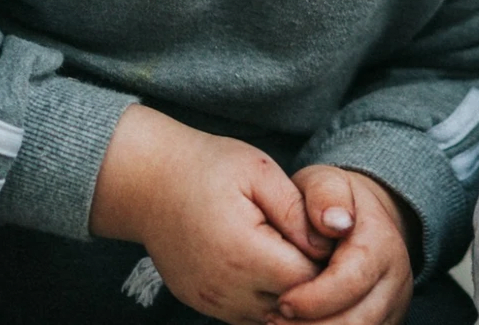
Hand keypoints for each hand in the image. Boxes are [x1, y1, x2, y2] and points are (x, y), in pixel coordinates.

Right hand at [91, 108, 325, 324]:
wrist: (148, 182)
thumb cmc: (208, 167)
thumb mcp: (259, 171)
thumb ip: (297, 210)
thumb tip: (331, 240)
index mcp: (242, 252)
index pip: (308, 279)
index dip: (328, 260)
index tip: (330, 234)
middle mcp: (224, 288)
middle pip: (293, 305)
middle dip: (313, 280)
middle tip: (317, 244)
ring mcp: (210, 302)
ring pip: (272, 317)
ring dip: (291, 293)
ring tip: (294, 254)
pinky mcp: (202, 304)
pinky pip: (248, 316)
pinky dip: (267, 299)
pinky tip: (271, 267)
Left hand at [276, 166, 417, 324]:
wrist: (360, 220)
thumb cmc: (332, 204)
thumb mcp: (325, 183)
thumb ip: (325, 195)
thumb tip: (334, 222)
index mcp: (381, 244)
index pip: (352, 282)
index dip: (314, 299)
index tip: (282, 302)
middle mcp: (396, 278)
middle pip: (357, 321)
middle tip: (274, 321)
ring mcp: (393, 304)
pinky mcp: (385, 322)